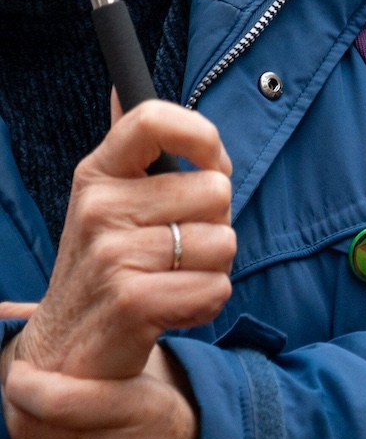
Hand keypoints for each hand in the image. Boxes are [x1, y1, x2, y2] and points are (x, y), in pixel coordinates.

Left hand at [2, 343, 199, 438]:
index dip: (27, 387)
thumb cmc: (174, 408)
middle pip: (37, 435)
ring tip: (45, 425)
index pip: (62, 404)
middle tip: (22, 394)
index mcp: (149, 412)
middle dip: (20, 412)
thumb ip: (102, 339)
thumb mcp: (153, 370)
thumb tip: (9, 310)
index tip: (21, 373)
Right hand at [4, 102, 231, 382]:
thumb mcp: (110, 202)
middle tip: (177, 249)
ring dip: (212, 267)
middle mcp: (99, 208)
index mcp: (97, 175)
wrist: (67, 351)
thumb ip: (132, 150)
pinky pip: (217, 286)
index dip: (201, 135)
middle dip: (215, 223)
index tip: (211, 163)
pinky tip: (173, 308)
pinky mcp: (133, 300)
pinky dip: (207, 301)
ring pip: (224, 241)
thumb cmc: (110, 265)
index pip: (152, 119)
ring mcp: (112, 254)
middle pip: (216, 190)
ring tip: (172, 279)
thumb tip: (121, 87)